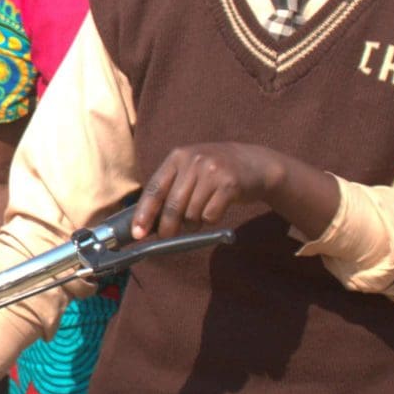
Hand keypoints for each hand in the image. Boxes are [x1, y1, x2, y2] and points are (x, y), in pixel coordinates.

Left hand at [127, 141, 286, 239]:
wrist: (255, 163)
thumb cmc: (215, 172)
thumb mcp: (191, 169)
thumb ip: (171, 188)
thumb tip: (148, 221)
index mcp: (177, 157)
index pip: (154, 189)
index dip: (144, 214)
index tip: (138, 233)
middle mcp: (193, 161)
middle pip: (172, 206)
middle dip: (167, 227)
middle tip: (167, 236)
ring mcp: (212, 171)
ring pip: (191, 214)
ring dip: (193, 223)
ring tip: (200, 214)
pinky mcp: (230, 184)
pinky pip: (211, 215)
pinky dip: (211, 220)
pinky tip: (216, 209)